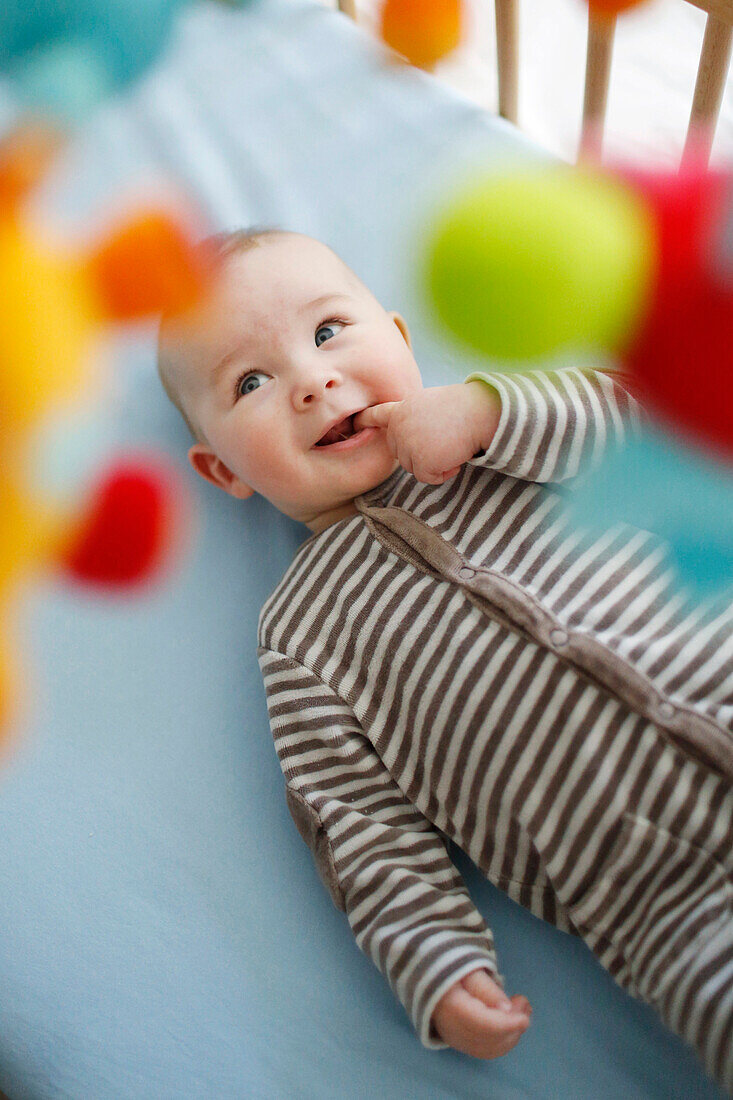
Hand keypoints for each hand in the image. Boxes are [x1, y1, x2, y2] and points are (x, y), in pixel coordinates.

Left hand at [353, 382, 499, 484]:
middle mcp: (398, 426)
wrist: (479, 413)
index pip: (377, 415)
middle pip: (400, 453)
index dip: (365, 421)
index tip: (355, 423)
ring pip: (414, 467)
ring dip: (434, 464)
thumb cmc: (464, 408)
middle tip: (443, 442)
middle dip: (421, 454)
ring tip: (451, 447)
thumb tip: (416, 439)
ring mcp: (407, 444)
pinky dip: (443, 473)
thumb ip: (415, 420)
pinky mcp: (420, 460)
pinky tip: (455, 459)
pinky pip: (428, 478)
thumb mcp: (430, 405)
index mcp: (401, 409)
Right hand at [431, 968, 531, 1058]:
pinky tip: (512, 1024)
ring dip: (511, 1034)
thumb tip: (507, 1010)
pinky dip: (504, 1041)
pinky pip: (486, 1050)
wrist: (433, 978)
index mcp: (449, 1005)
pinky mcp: (461, 1044)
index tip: (525, 1017)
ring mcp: (455, 1039)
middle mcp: (450, 1028)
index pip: (482, 1024)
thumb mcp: (469, 970)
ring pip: (489, 1048)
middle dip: (512, 1027)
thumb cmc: (453, 970)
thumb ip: (487, 989)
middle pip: (487, 1039)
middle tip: (524, 1004)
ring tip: (522, 1011)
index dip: (506, 1024)